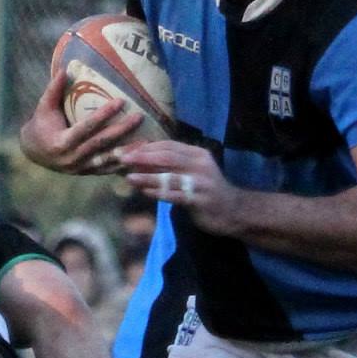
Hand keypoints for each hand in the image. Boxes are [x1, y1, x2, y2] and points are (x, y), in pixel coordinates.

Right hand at [20, 69, 144, 175]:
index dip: (104, 115)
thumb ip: (53, 90)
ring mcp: (81, 168)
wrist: (34, 152)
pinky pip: (108, 170)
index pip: (86, 127)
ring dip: (128, 151)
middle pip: (101, 143)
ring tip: (147, 142)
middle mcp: (72, 158)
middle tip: (139, 117)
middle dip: (122, 130)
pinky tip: (139, 158)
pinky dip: (123, 164)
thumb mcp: (43, 107)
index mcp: (61, 142)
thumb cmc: (40, 126)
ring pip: (108, 160)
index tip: (121, 101)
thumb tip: (63, 68)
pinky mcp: (88, 173)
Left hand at [121, 142, 244, 234]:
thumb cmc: (207, 191)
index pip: (168, 145)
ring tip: (129, 177)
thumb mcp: (192, 172)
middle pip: (167, 157)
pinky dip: (159, 193)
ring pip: (169, 176)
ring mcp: (201, 182)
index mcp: (197, 153)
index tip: (126, 150)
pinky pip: (175, 195)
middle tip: (122, 158)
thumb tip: (139, 162)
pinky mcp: (200, 199)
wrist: (234, 211)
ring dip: (147, 177)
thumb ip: (171, 166)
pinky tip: (145, 193)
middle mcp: (200, 164)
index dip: (146, 147)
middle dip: (142, 157)